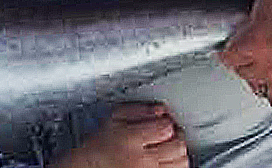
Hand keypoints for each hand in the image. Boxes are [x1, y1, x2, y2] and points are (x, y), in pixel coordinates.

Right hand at [55, 102, 188, 167]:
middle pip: (178, 146)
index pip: (166, 127)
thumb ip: (138, 110)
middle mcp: (142, 161)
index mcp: (131, 140)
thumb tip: (160, 109)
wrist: (90, 167)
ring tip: (169, 148)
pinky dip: (175, 166)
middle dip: (176, 136)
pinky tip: (166, 161)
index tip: (163, 121)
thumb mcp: (114, 118)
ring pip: (181, 163)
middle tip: (169, 133)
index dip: (167, 121)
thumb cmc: (100, 146)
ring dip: (178, 153)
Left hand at [217, 0, 271, 117]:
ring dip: (261, 79)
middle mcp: (271, 66)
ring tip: (265, 65)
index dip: (228, 45)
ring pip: (264, 90)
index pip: (228, 56)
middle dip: (244, 60)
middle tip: (249, 47)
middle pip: (245, 73)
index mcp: (254, 42)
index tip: (233, 40)